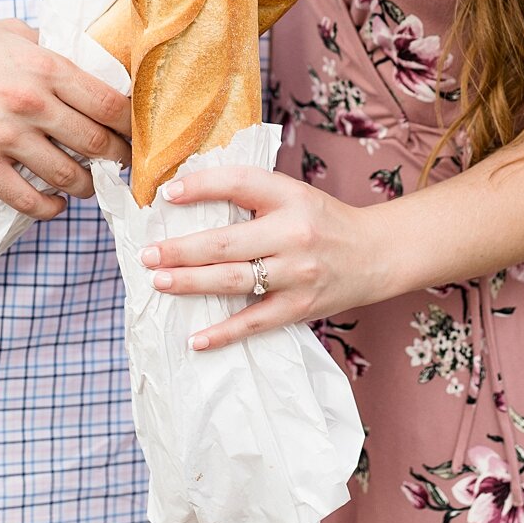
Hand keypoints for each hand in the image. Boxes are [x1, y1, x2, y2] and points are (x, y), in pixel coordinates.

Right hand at [0, 19, 130, 218]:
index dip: (133, 124)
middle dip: (119, 158)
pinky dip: (50, 208)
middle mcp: (31, 104)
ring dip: (86, 185)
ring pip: (68, 177)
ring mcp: (5, 137)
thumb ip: (54, 47)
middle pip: (97, 143)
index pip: (110, 103)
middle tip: (124, 163)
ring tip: (89, 182)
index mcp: (45, 67)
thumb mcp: (13, 32)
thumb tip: (93, 63)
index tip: (138, 132)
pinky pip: (27, 200)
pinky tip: (56, 203)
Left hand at [138, 166, 396, 349]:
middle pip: (225, 243)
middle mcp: (293, 234)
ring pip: (233, 281)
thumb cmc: (321, 220)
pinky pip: (255, 323)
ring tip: (159, 282)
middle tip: (147, 255)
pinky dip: (223, 333)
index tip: (166, 194)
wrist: (376, 254)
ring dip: (191, 283)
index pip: (238, 183)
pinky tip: (195, 339)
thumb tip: (182, 195)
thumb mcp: (289, 193)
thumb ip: (247, 193)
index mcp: (288, 196)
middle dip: (180, 251)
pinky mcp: (300, 307)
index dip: (200, 186)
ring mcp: (297, 274)